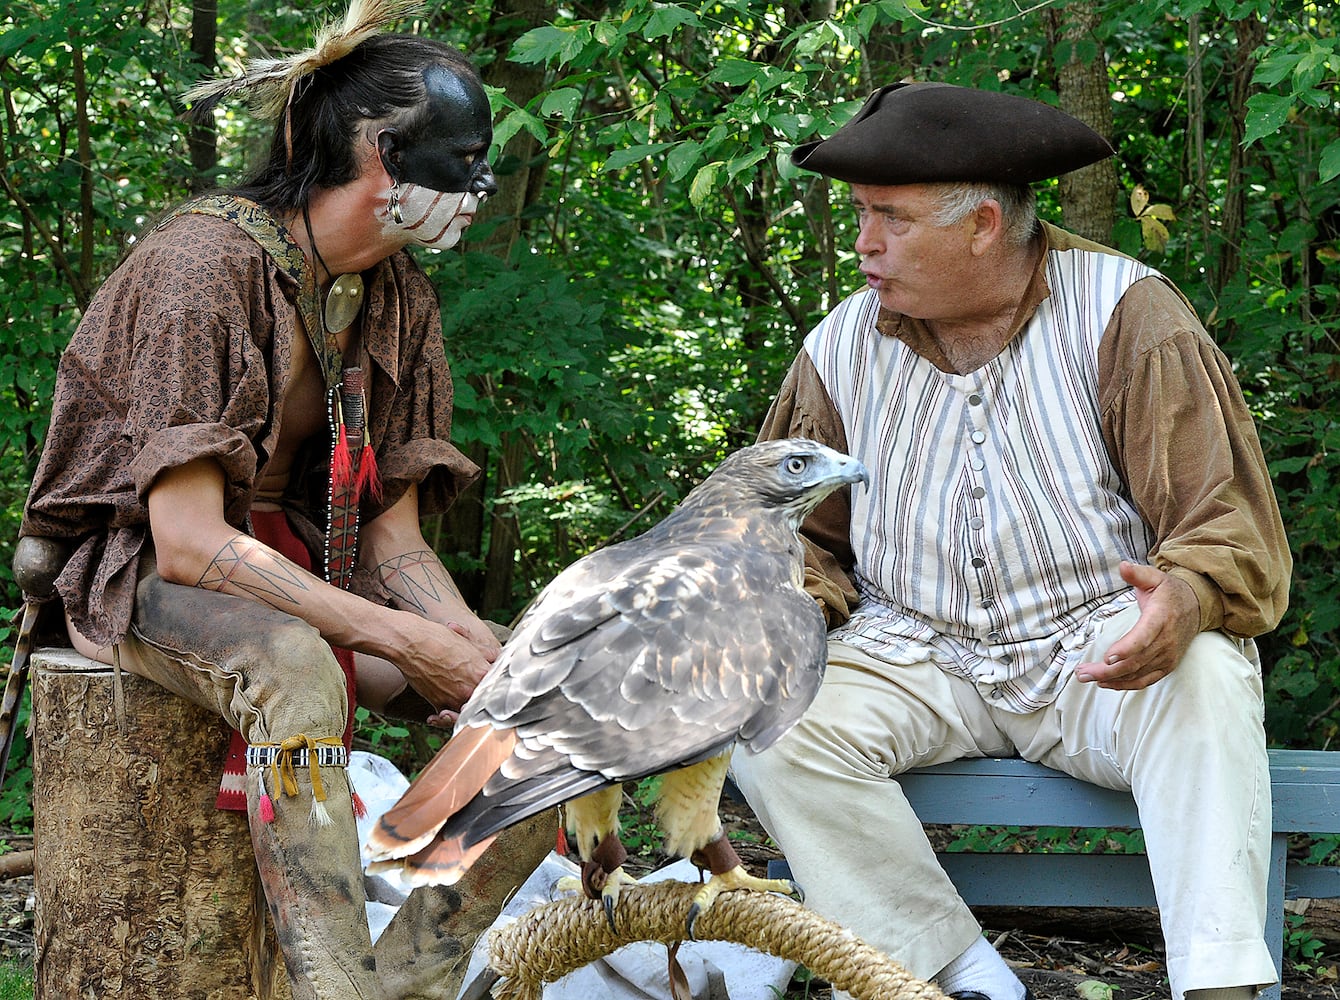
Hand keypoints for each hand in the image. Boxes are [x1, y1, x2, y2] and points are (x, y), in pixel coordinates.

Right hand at [386, 611, 497, 713]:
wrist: (412, 643)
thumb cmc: (439, 638)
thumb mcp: (469, 643)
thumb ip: (486, 654)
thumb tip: (497, 657)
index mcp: (482, 672)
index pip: (498, 688)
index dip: (497, 688)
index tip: (493, 689)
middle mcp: (471, 689)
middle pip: (483, 704)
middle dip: (481, 702)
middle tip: (478, 700)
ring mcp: (455, 698)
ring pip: (466, 713)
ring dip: (463, 712)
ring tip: (459, 709)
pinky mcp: (439, 703)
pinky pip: (446, 717)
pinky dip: (443, 717)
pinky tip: (442, 714)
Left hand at [1074, 561, 1200, 689]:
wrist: (1197, 607)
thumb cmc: (1169, 592)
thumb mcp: (1155, 578)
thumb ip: (1137, 574)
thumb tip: (1122, 566)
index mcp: (1160, 618)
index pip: (1144, 637)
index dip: (1126, 649)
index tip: (1107, 658)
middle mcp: (1166, 641)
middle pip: (1134, 661)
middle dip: (1106, 670)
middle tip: (1081, 673)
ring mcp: (1167, 656)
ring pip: (1137, 673)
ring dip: (1110, 679)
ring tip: (1085, 677)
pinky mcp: (1167, 665)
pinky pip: (1145, 680)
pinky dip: (1125, 685)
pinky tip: (1106, 684)